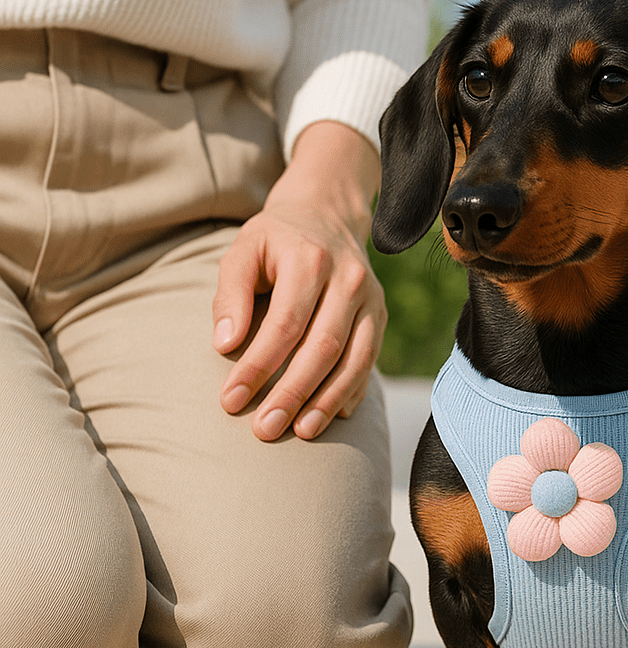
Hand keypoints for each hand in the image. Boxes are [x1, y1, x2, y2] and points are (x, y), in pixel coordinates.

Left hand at [212, 121, 386, 440]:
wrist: (326, 215)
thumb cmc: (275, 241)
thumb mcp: (243, 250)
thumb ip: (230, 294)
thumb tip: (225, 344)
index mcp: (310, 260)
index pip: (284, 324)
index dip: (258, 366)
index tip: (231, 400)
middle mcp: (349, 279)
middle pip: (323, 347)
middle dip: (293, 393)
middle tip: (264, 429)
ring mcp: (372, 299)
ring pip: (354, 359)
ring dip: (327, 400)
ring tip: (301, 431)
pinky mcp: (381, 315)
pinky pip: (371, 360)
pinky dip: (353, 390)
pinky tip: (334, 416)